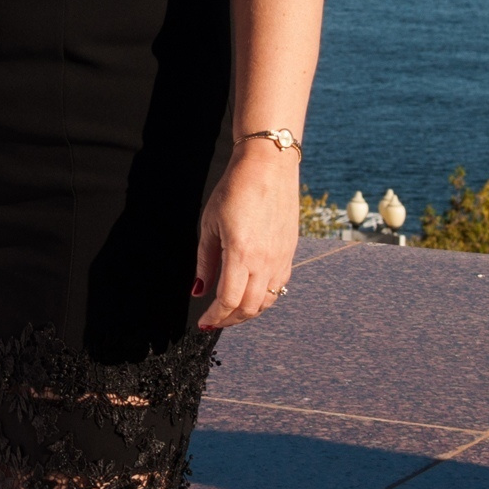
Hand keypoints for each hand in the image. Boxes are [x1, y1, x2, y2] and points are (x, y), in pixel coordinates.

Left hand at [193, 138, 300, 328]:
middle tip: (214, 320)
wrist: (268, 167)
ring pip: (267, 301)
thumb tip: (198, 290)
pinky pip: (279, 286)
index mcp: (241, 254)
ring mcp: (281, 258)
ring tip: (230, 311)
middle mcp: (266, 261)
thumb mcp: (210, 224)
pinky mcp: (290, 252)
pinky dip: (264, 298)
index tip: (204, 321)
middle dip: (230, 320)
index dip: (215, 316)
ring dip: (248, 312)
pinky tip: (250, 294)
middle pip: (249, 308)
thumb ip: (205, 261)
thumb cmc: (235, 190)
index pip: (229, 301)